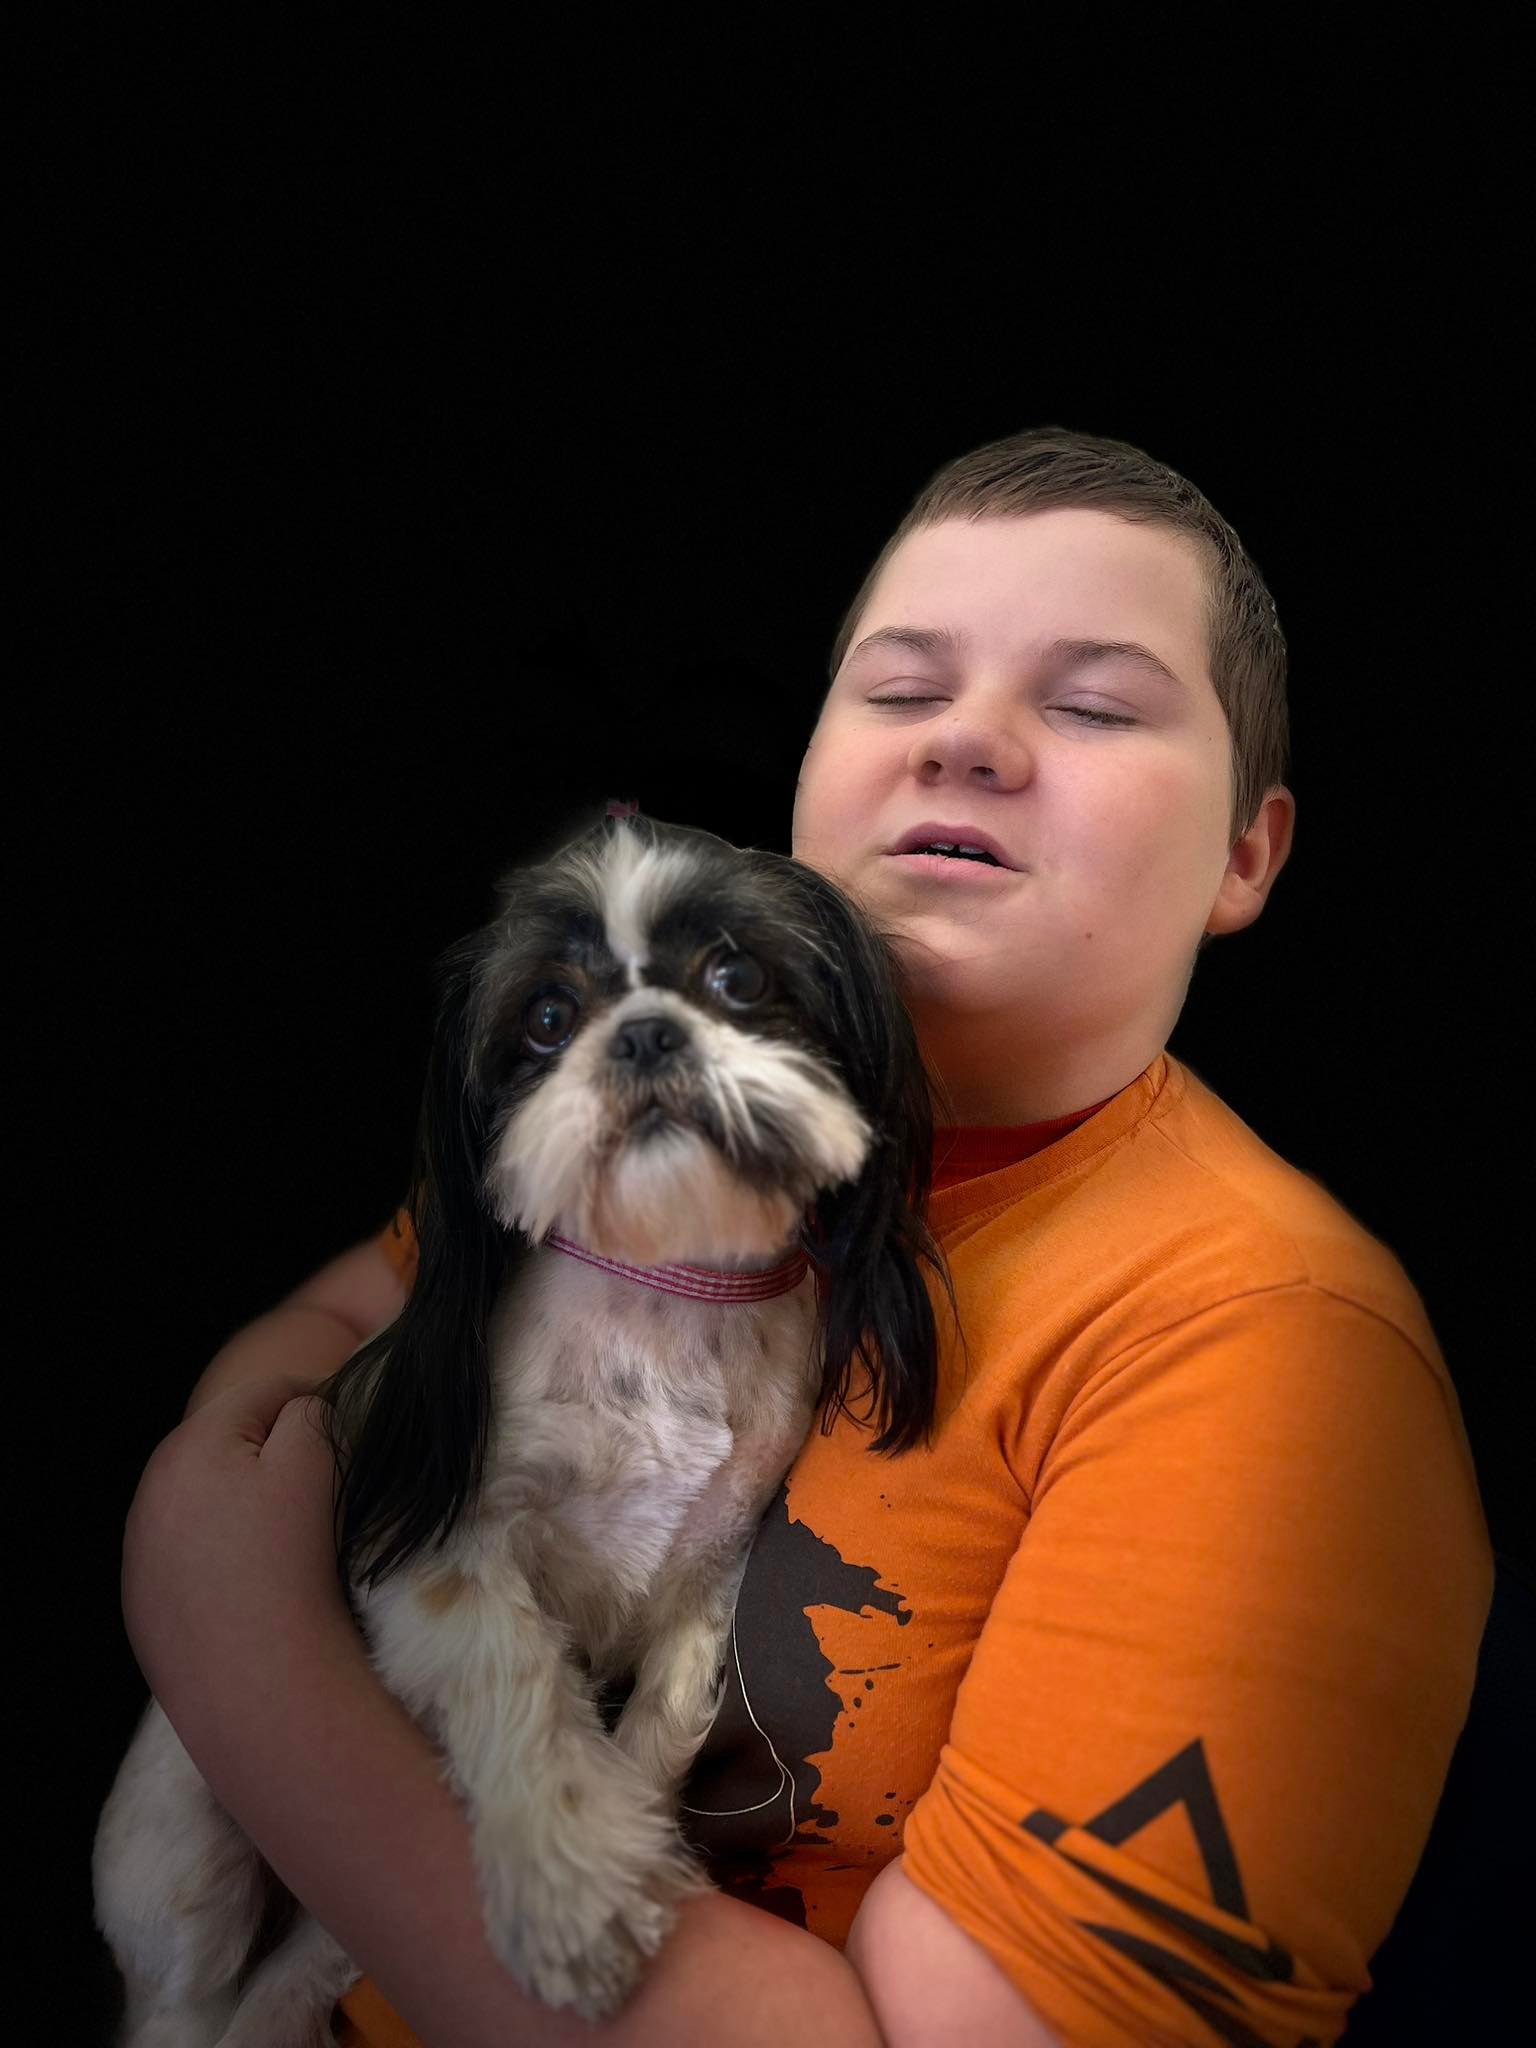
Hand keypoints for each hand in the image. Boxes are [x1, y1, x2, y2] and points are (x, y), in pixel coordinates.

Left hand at [121, 1374, 349, 1710]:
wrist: (257, 1691)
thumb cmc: (294, 1567)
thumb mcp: (317, 1465)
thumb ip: (314, 1413)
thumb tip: (305, 1408)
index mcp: (188, 1446)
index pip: (266, 1392)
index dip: (318, 1402)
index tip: (350, 1438)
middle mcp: (150, 1493)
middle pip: (228, 1443)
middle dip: (275, 1453)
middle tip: (322, 1494)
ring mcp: (141, 1554)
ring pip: (208, 1498)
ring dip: (246, 1502)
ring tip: (291, 1543)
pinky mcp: (145, 1606)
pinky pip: (193, 1554)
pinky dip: (225, 1554)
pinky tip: (257, 1585)